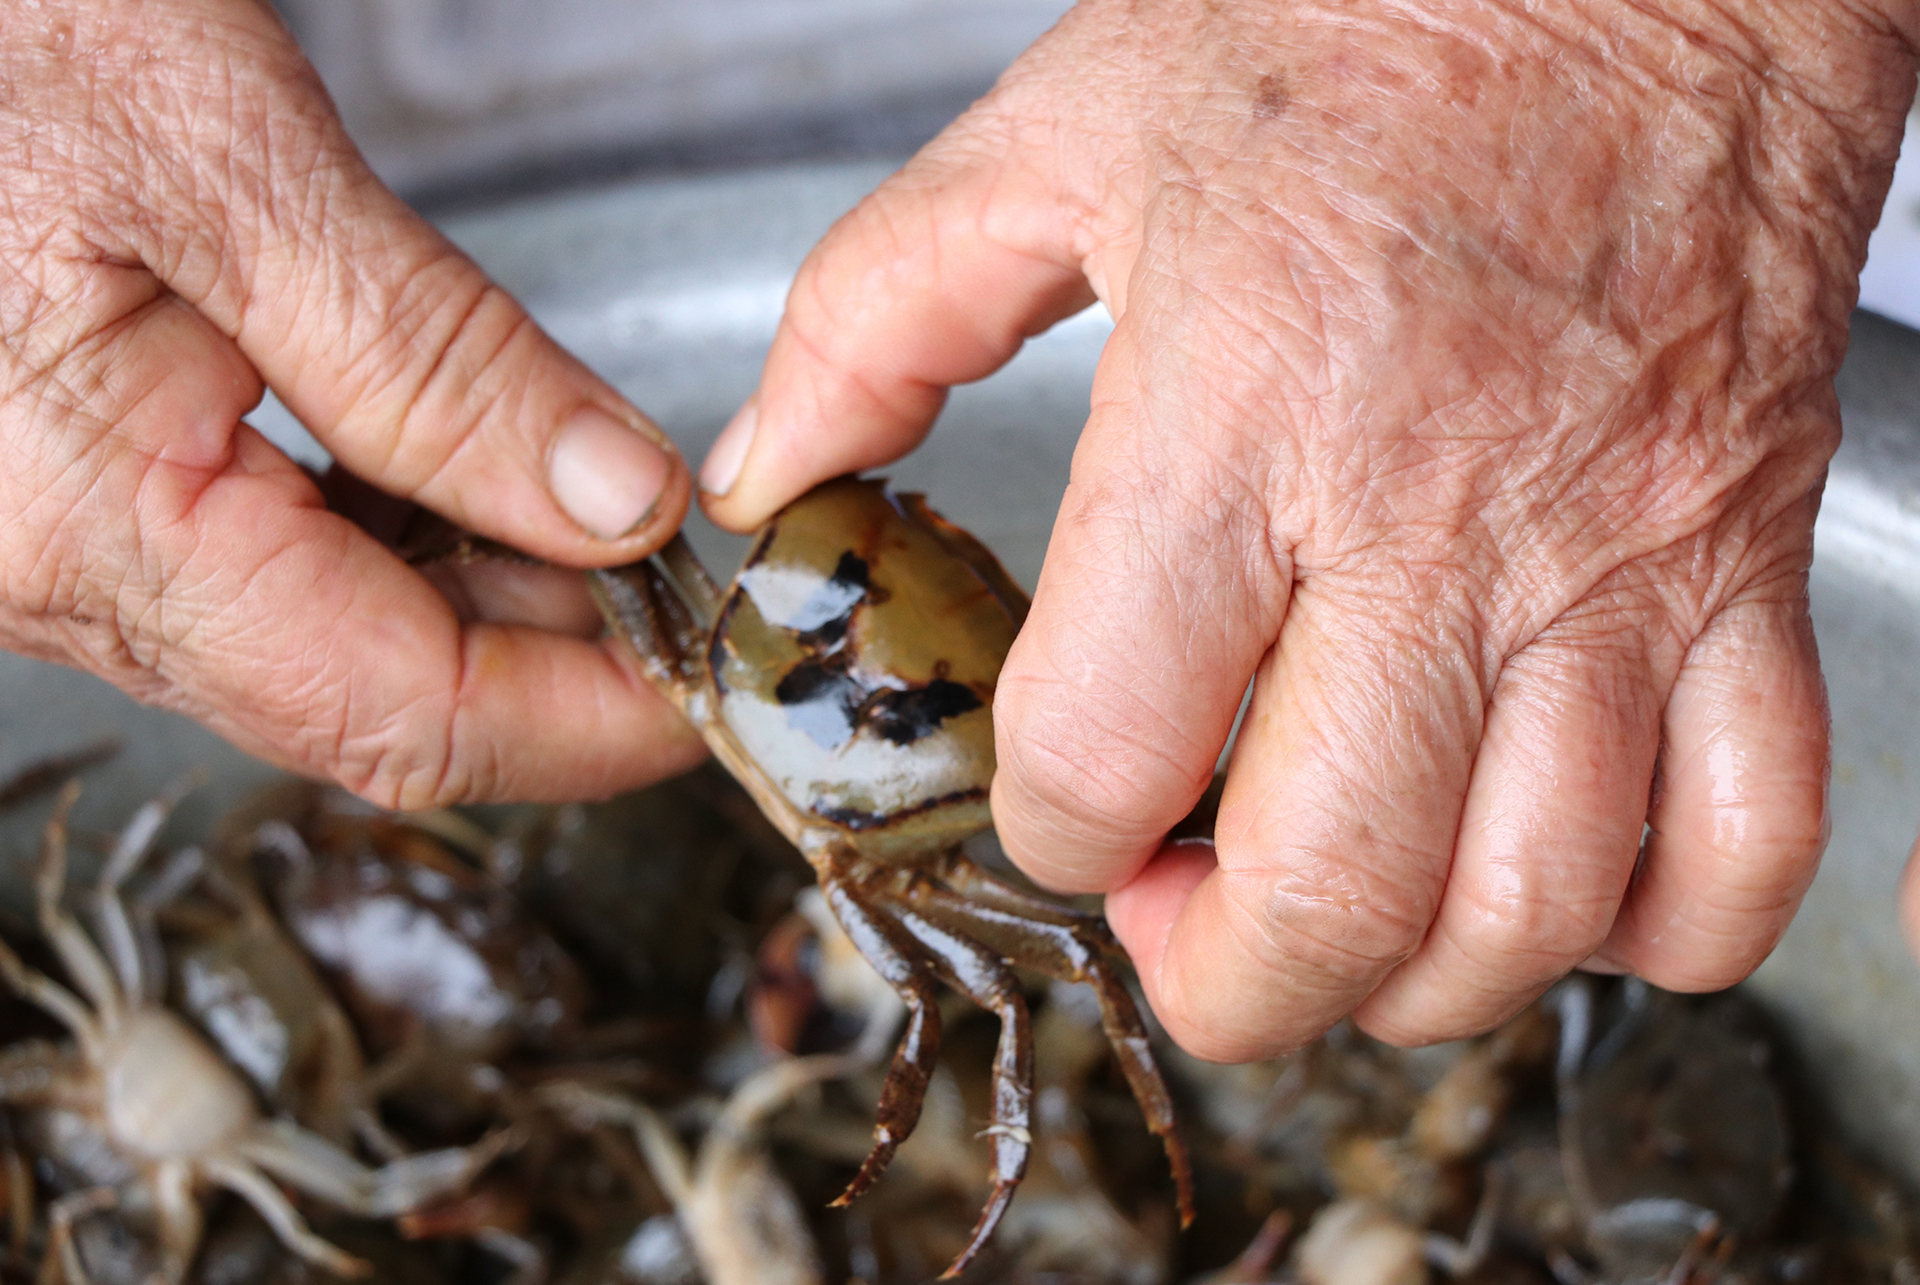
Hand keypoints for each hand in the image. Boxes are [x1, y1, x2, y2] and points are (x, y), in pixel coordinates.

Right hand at [0, 0, 704, 806]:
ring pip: (358, 647)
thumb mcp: (243, 177)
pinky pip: (308, 574)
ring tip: (616, 508)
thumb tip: (614, 506)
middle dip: (564, 656)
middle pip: (389, 701)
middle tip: (693, 578)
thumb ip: (439, 367)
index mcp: (99, 530)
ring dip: (508, 598)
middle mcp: (81, 578)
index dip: (589, 721)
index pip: (406, 714)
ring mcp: (91, 549)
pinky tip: (500, 472)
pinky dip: (433, 541)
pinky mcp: (115, 499)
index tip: (712, 683)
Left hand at [699, 0, 1917, 1055]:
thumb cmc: (1360, 20)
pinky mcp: (1746, 566)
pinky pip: (1746, 840)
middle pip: (1330, 890)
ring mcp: (1620, 559)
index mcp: (1237, 411)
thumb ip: (877, 315)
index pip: (1108, 745)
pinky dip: (1658, 933)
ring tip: (1344, 920)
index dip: (1049, 827)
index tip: (1054, 801)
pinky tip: (1557, 887)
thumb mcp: (1062, 131)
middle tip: (1180, 926)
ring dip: (1412, 982)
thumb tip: (769, 475)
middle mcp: (1438, 518)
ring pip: (1532, 906)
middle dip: (1218, 981)